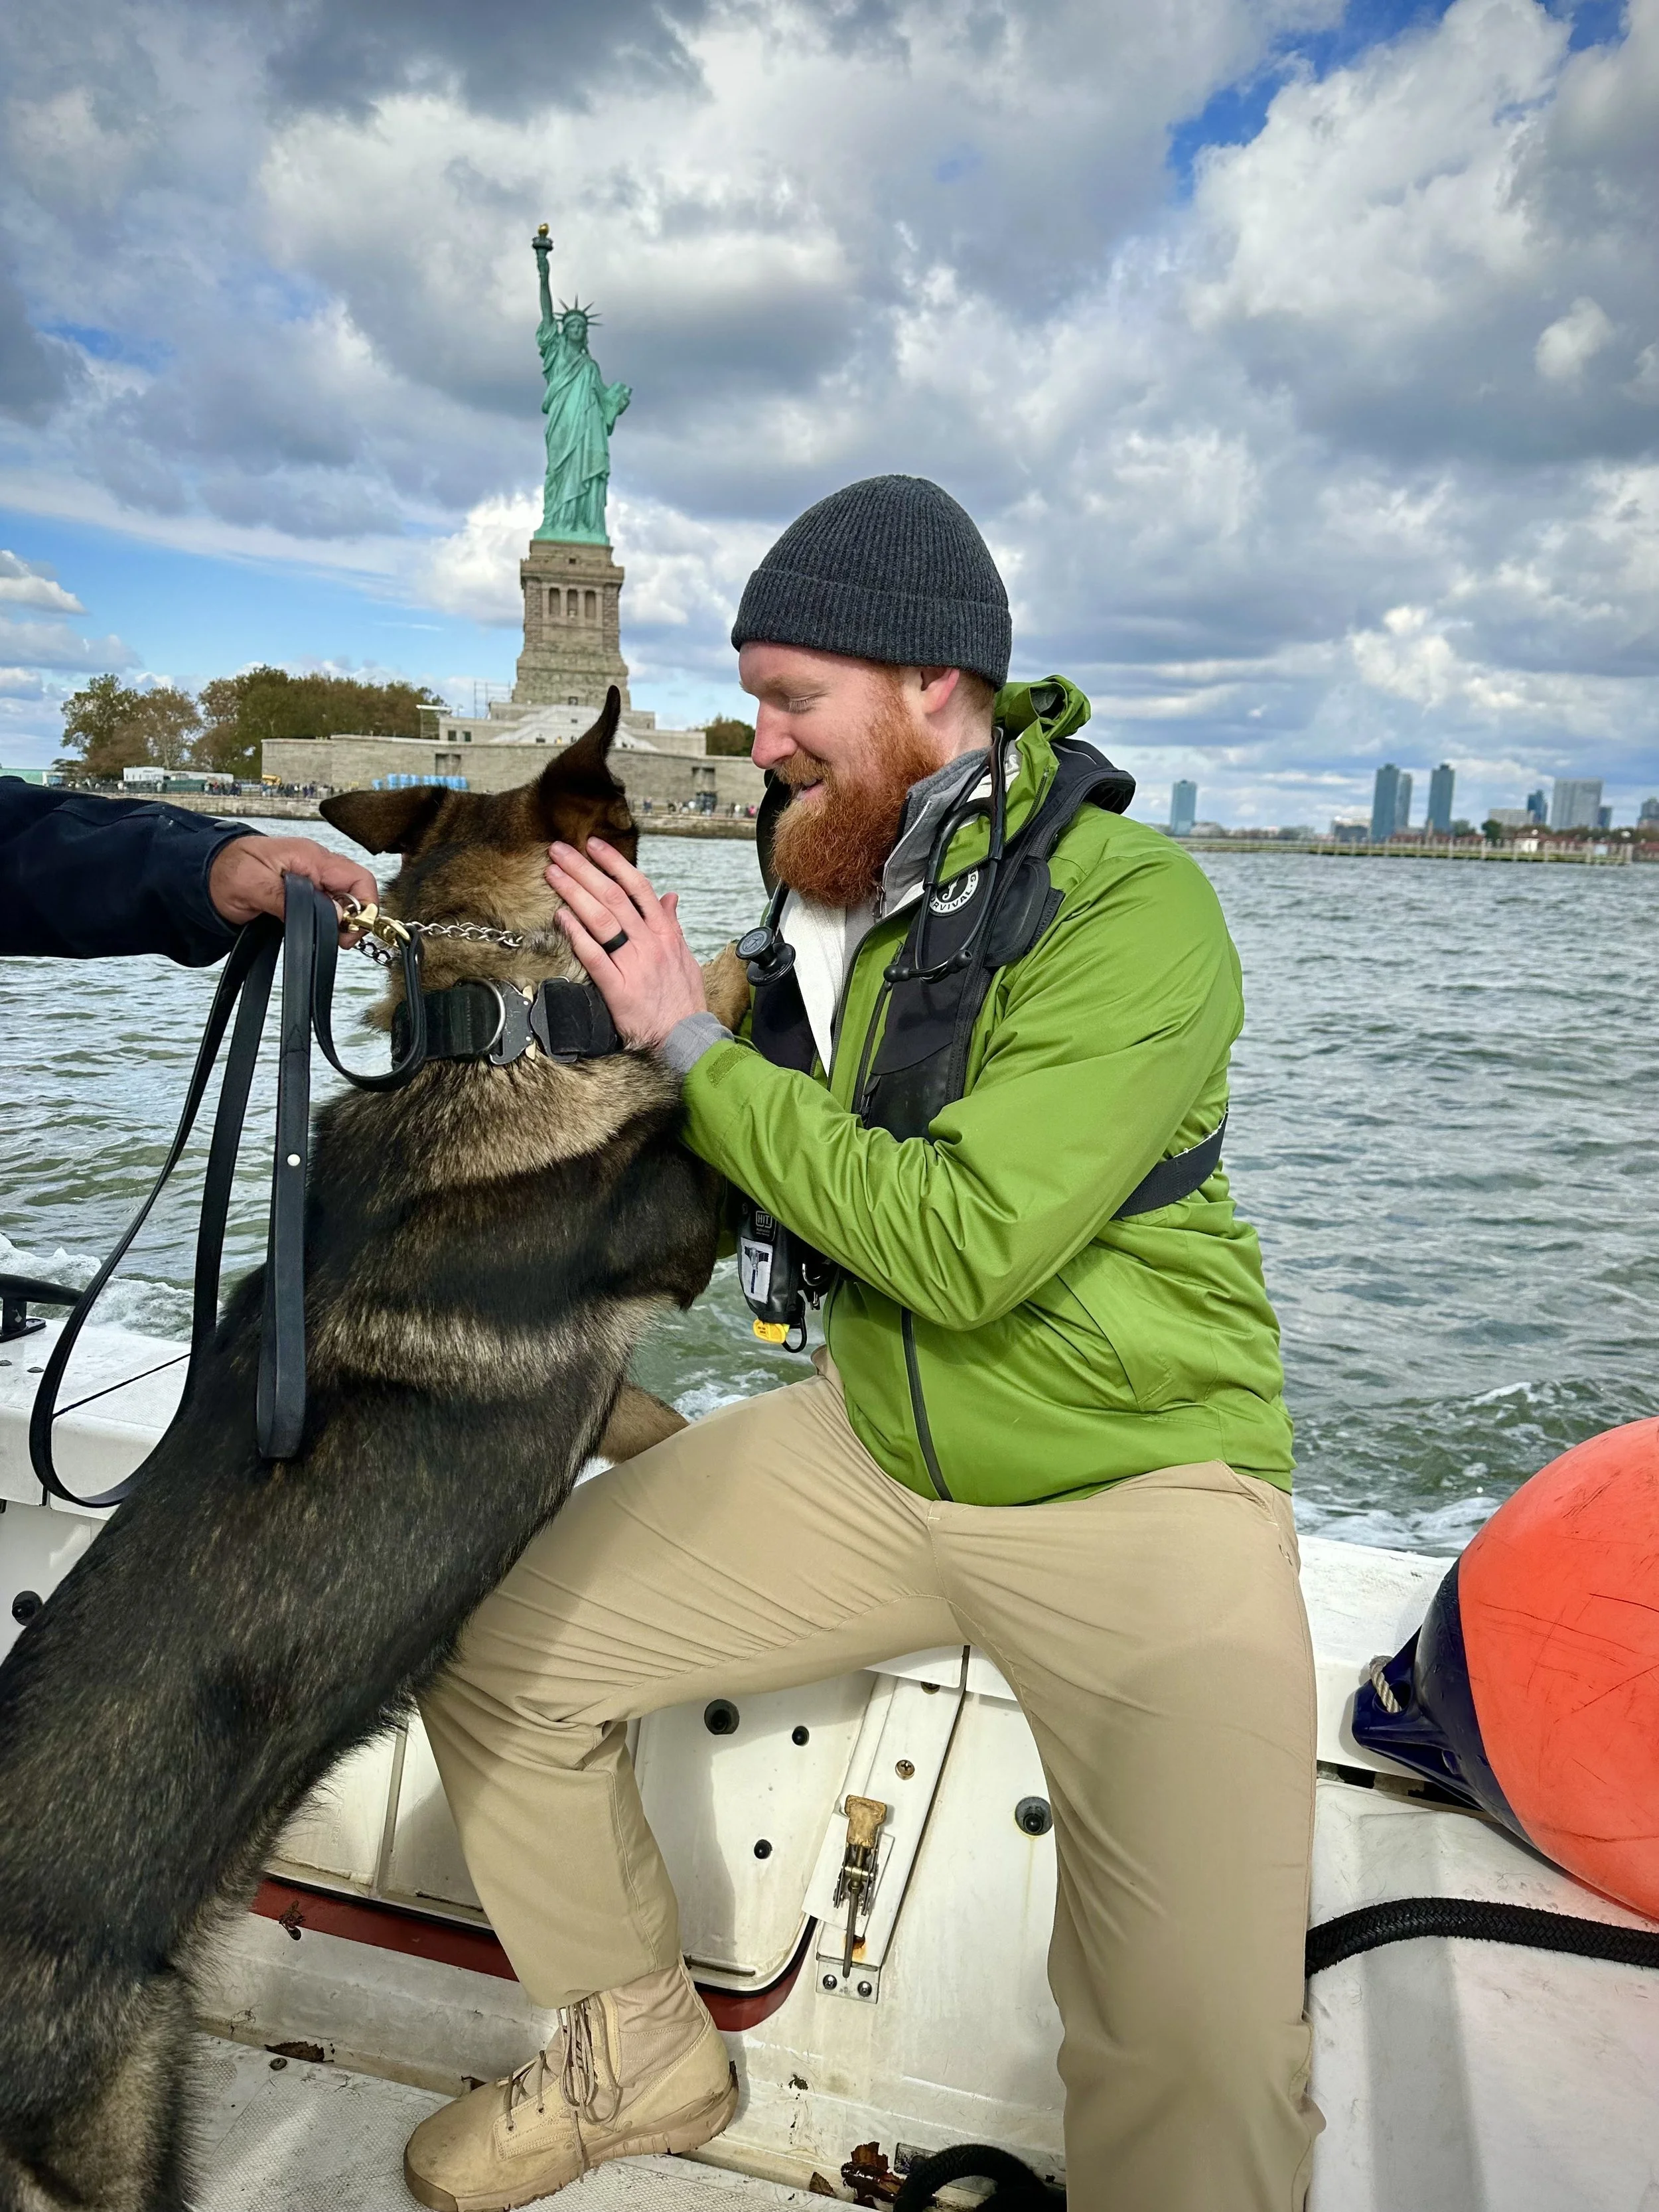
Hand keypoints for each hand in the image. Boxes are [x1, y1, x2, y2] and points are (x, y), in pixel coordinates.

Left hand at [208, 835, 377, 938]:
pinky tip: (313, 933)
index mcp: (310, 857)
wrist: (201, 876)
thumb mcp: (253, 886)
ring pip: (343, 904)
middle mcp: (315, 867)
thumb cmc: (223, 872)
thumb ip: (292, 901)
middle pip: (356, 893)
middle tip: (338, 941)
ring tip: (323, 939)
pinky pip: (325, 910)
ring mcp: (310, 881)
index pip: (358, 878)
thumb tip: (334, 916)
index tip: (349, 932)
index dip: (365, 906)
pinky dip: (325, 925)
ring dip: (339, 924)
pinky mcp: (302, 895)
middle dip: (354, 920)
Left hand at [546, 837, 707, 1048]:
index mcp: (665, 933)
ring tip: (553, 874)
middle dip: (583, 870)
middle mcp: (649, 943)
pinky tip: (560, 916)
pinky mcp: (619, 989)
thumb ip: (673, 925)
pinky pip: (594, 956)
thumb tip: (669, 897)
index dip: (614, 863)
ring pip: (601, 920)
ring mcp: (634, 965)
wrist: (687, 1038)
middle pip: (613, 897)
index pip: (638, 887)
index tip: (593, 845)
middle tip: (559, 851)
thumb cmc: (684, 999)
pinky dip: (577, 934)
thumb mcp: (685, 957)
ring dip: (574, 893)